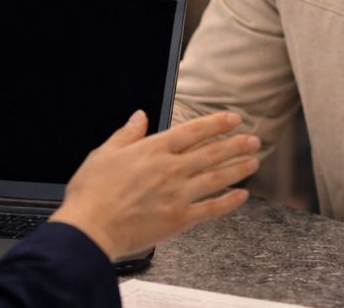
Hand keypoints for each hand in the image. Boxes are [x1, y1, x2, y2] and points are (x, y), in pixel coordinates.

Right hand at [49, 110, 259, 259]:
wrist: (89, 228)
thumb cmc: (91, 193)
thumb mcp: (104, 154)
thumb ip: (126, 134)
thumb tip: (139, 116)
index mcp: (153, 150)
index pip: (194, 130)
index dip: (217, 123)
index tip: (233, 119)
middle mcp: (171, 169)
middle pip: (212, 152)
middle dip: (236, 144)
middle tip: (254, 140)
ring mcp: (178, 194)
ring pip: (217, 177)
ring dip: (238, 168)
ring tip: (254, 162)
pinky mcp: (179, 219)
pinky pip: (211, 208)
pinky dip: (229, 202)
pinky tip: (241, 195)